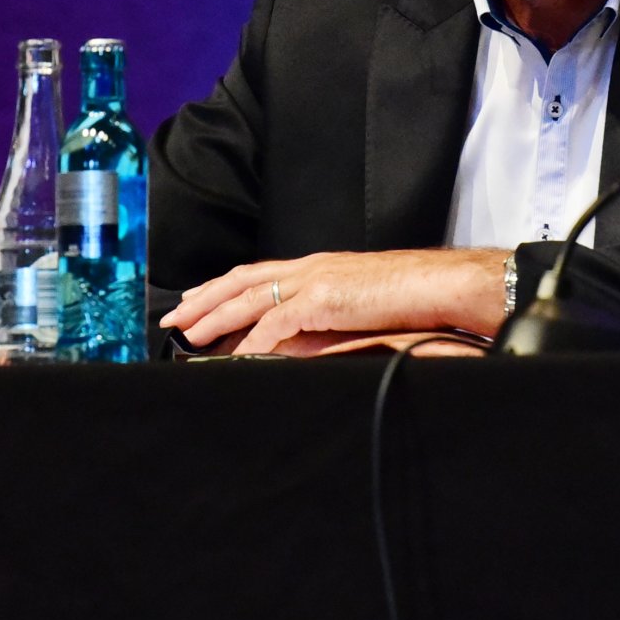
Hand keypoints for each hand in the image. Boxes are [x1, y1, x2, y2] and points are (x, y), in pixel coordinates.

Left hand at [158, 248, 507, 355]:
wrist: (443, 286)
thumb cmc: (412, 298)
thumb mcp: (358, 306)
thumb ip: (325, 319)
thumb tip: (298, 342)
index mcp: (317, 267)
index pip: (257, 275)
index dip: (222, 289)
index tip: (197, 304)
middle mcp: (309, 267)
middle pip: (241, 281)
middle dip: (204, 300)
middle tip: (175, 320)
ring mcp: (315, 280)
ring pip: (249, 298)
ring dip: (215, 317)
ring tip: (190, 335)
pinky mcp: (325, 298)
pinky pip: (278, 322)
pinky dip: (253, 338)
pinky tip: (236, 353)